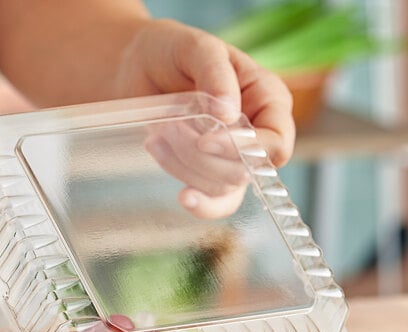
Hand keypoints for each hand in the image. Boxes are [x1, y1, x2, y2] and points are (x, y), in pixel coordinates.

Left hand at [113, 19, 294, 218]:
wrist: (139, 68)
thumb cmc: (174, 53)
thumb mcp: (196, 48)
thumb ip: (216, 74)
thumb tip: (228, 115)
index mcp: (268, 100)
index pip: (275, 144)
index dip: (243, 150)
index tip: (204, 141)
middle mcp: (257, 134)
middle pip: (243, 172)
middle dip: (201, 157)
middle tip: (170, 126)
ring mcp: (232, 159)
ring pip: (220, 188)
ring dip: (184, 166)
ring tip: (159, 134)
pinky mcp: (207, 174)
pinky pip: (207, 199)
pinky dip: (187, 189)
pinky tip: (168, 171)